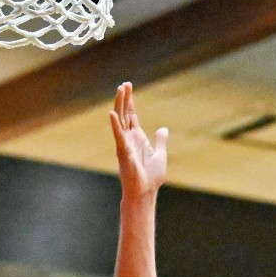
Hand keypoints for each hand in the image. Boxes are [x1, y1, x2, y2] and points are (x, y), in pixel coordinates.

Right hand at [109, 82, 168, 198]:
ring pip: (120, 120)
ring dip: (120, 105)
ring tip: (120, 90)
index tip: (128, 88)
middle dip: (124, 99)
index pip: (132, 116)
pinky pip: (118, 135)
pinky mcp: (123, 151)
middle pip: (125, 114)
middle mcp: (129, 139)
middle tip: (125, 84)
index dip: (130, 102)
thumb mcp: (160, 154)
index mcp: (138, 139)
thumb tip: (163, 129)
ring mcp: (125, 144)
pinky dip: (115, 124)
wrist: (145, 192)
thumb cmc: (151, 177)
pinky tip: (112, 113)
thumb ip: (160, 141)